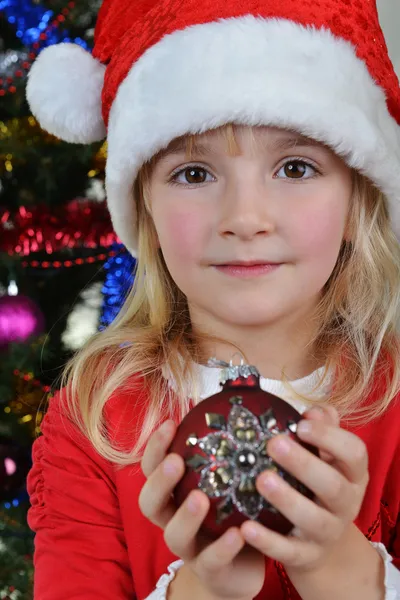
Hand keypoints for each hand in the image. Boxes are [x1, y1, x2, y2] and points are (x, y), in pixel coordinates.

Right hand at [139, 419, 264, 599]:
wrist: (243, 568)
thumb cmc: (234, 513)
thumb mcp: (231, 479)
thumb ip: (232, 446)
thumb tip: (246, 390)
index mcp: (175, 495)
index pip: (153, 468)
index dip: (155, 447)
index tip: (169, 423)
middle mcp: (174, 519)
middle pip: (150, 503)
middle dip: (159, 480)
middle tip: (176, 461)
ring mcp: (190, 548)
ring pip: (174, 535)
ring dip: (185, 516)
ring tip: (200, 498)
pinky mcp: (212, 572)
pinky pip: (212, 561)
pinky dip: (222, 547)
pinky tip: (238, 534)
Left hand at [240, 405, 369, 574]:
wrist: (324, 546)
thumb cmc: (318, 486)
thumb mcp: (326, 459)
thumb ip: (323, 431)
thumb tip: (314, 411)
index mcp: (353, 475)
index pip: (354, 454)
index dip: (330, 437)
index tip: (301, 423)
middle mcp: (347, 504)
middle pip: (333, 485)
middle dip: (304, 464)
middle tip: (274, 443)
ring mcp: (328, 533)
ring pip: (312, 519)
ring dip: (286, 499)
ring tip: (261, 479)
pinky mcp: (307, 556)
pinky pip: (288, 551)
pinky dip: (267, 541)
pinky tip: (246, 526)